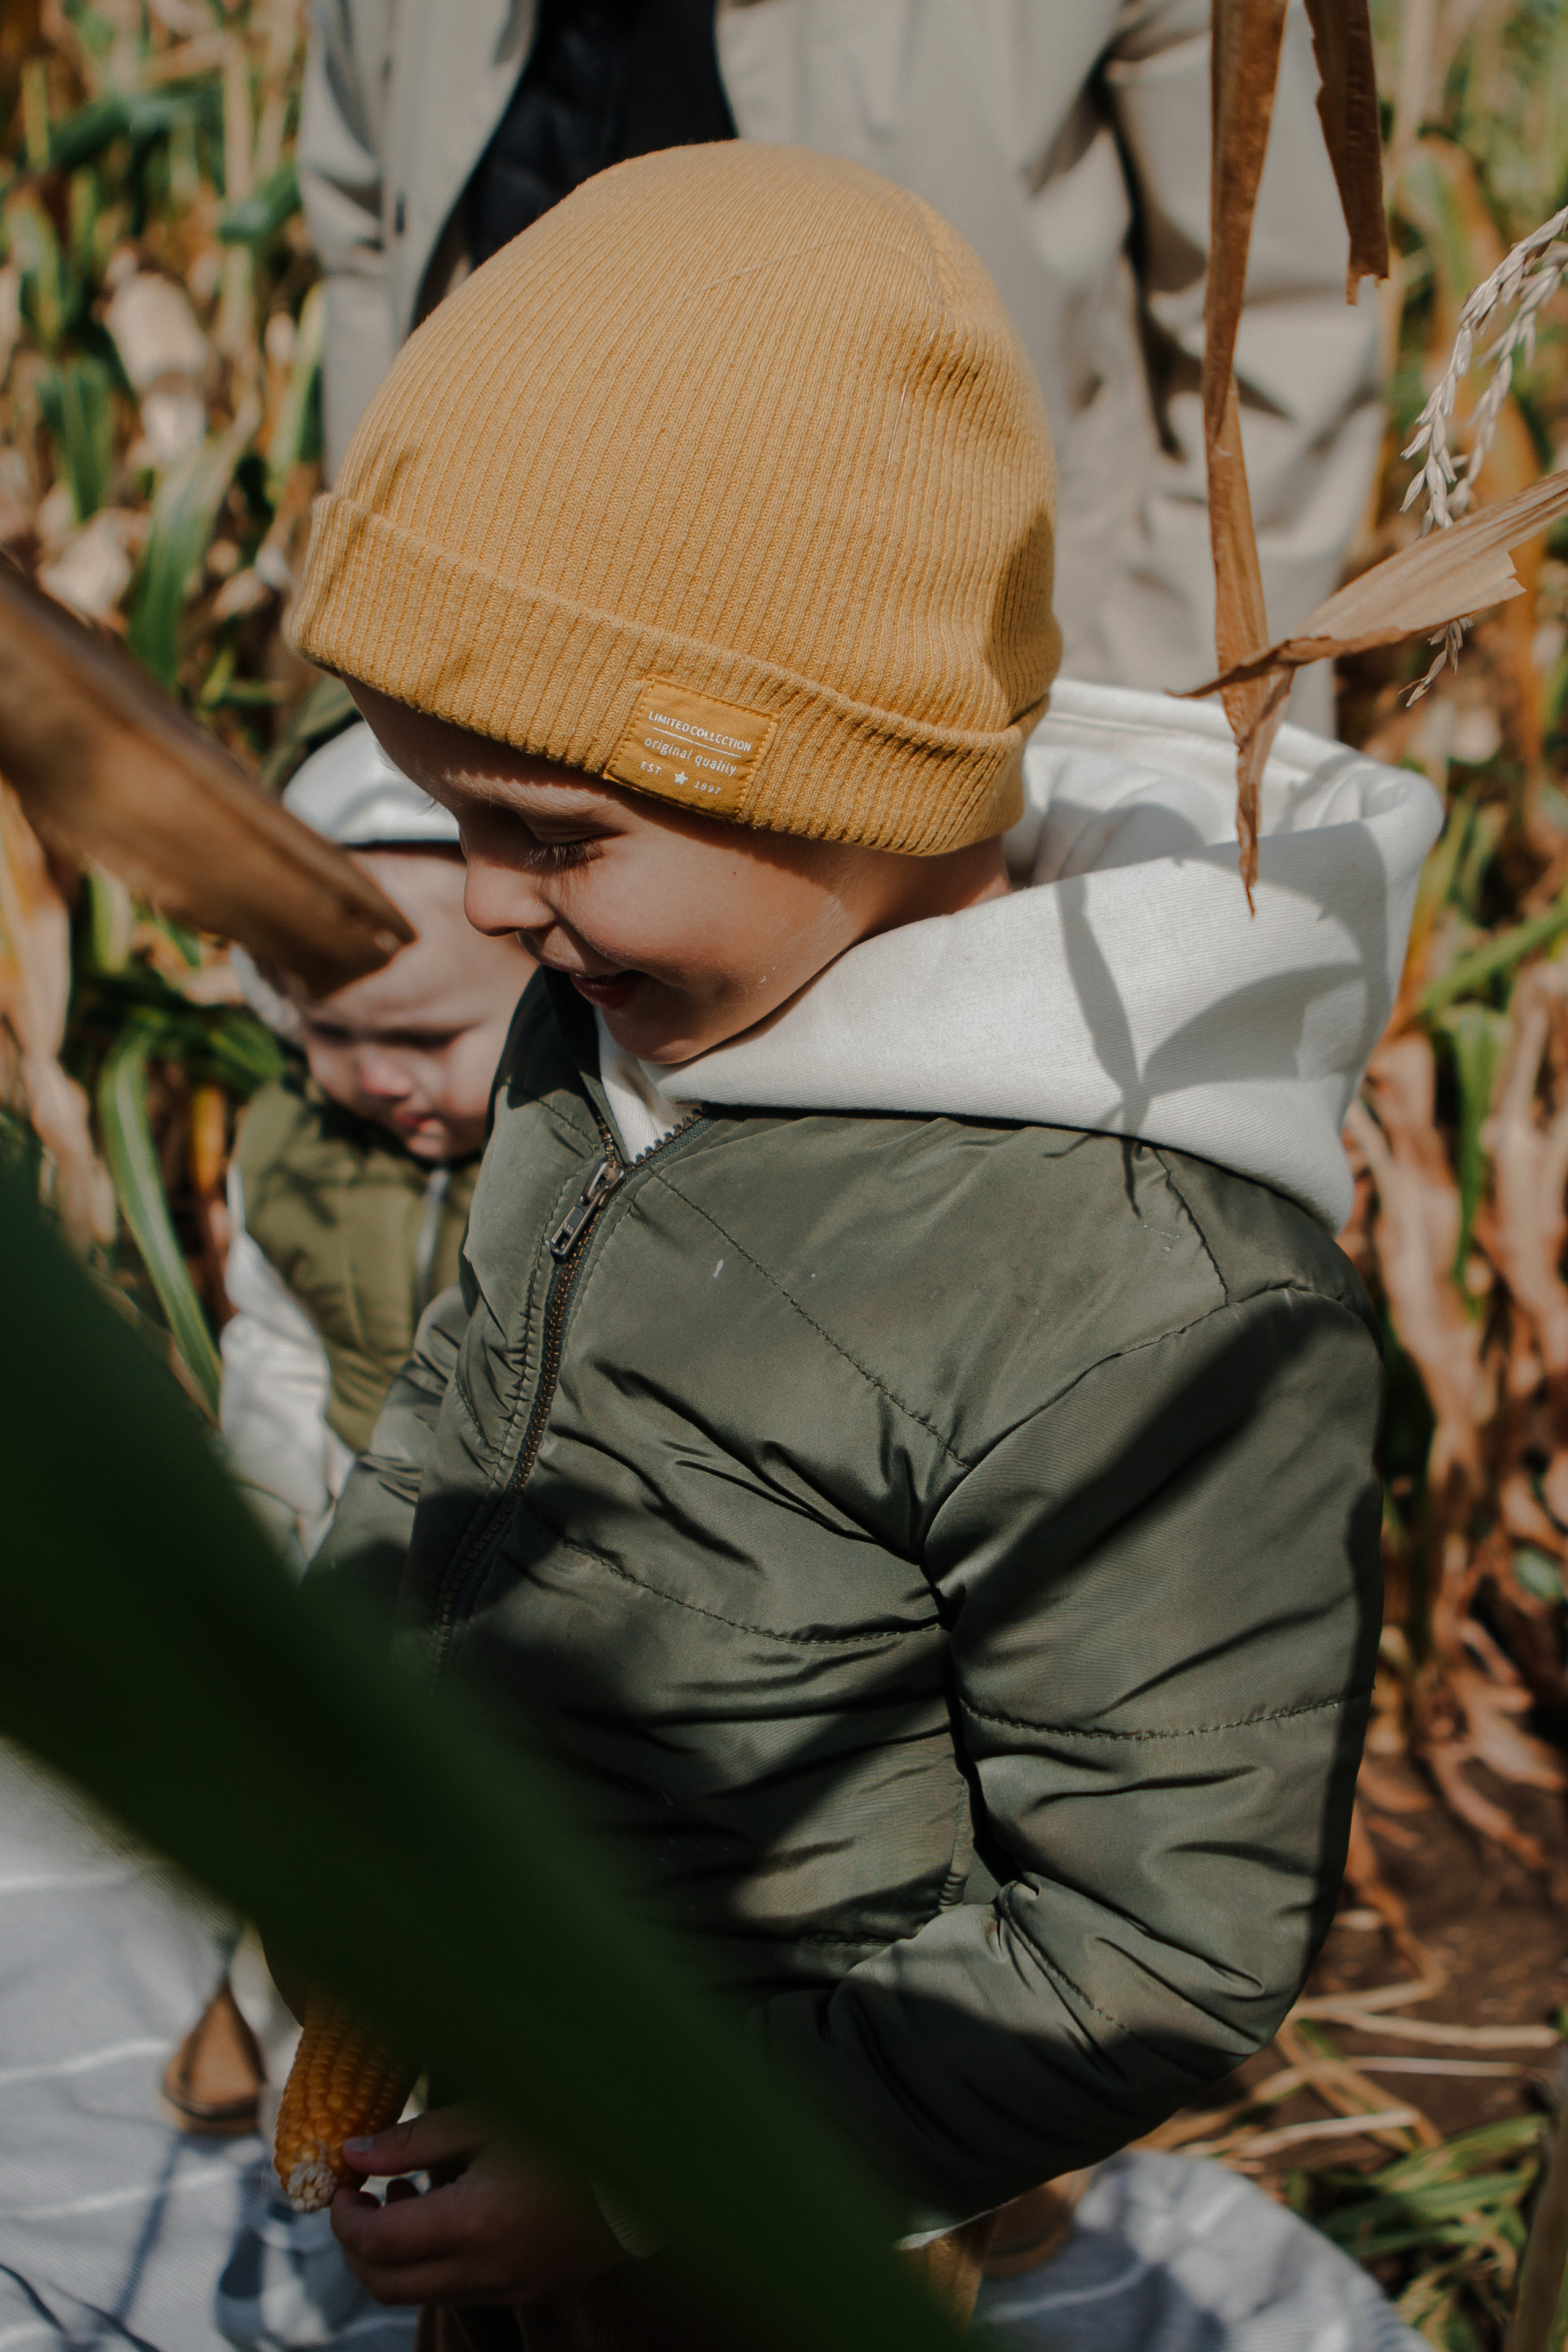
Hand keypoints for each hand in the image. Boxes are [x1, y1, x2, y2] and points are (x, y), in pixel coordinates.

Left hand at [331, 2103, 624, 2307]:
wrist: (644, 2164)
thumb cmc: (564, 2128)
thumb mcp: (486, 2118)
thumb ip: (415, 2139)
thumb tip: (352, 2154)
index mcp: (471, 2223)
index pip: (377, 2242)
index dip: (343, 2216)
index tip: (339, 2184)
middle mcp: (484, 2269)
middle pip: (386, 2285)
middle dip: (355, 2246)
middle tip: (355, 2200)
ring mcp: (507, 2287)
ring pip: (420, 2294)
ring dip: (393, 2256)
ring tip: (402, 2197)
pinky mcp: (528, 2289)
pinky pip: (460, 2290)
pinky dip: (433, 2263)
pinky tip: (446, 2213)